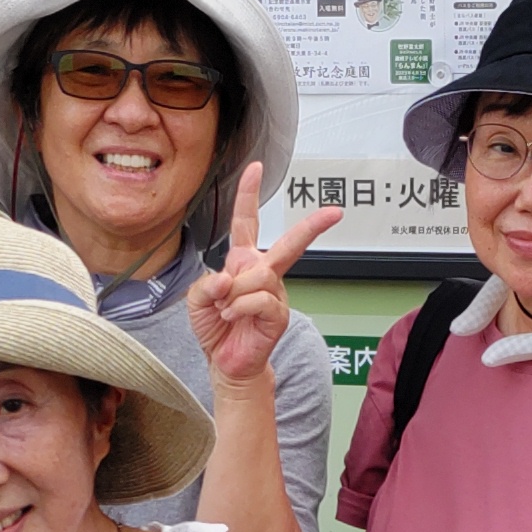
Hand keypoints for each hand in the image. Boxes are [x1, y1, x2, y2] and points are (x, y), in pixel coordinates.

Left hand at [186, 163, 341, 391]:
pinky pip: (257, 298)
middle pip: (289, 244)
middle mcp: (263, 272)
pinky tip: (234, 318)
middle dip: (312, 227)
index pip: (247, 221)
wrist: (226, 363)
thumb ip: (206, 283)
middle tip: (334, 212)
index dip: (248, 193)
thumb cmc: (216, 328)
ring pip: (255, 276)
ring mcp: (274, 293)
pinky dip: (238, 307)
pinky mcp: (278, 314)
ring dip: (233, 293)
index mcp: (243, 261)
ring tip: (225, 310)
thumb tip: (228, 278)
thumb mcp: (197, 300)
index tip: (256, 168)